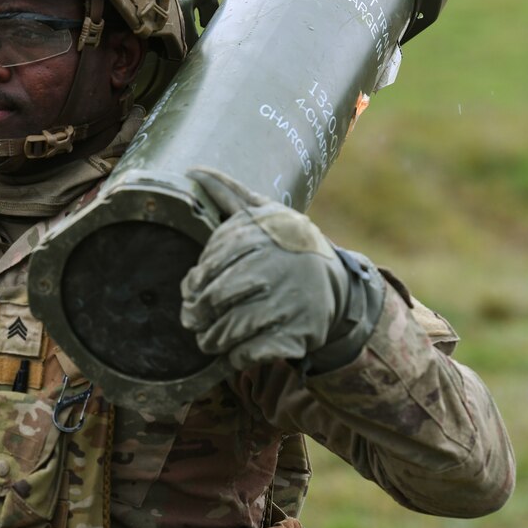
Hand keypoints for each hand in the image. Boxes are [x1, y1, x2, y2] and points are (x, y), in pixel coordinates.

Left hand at [180, 167, 360, 370]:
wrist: (337, 285)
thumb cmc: (287, 247)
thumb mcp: (264, 215)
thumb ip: (229, 195)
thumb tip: (194, 170)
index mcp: (263, 237)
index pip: (210, 264)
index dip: (194, 283)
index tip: (190, 291)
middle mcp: (276, 267)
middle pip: (217, 298)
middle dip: (198, 314)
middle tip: (193, 320)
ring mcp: (288, 302)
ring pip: (230, 328)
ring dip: (212, 338)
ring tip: (208, 338)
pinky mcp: (297, 335)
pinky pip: (252, 352)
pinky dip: (236, 357)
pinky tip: (234, 352)